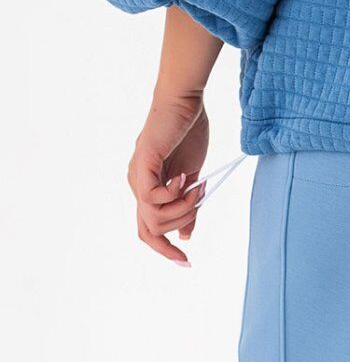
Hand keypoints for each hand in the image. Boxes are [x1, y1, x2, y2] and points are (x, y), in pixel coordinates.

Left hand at [127, 93, 208, 264]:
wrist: (185, 101)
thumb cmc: (189, 131)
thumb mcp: (192, 176)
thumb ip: (188, 203)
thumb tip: (186, 235)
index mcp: (148, 188)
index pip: (149, 231)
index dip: (165, 250)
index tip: (186, 260)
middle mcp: (137, 185)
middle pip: (150, 231)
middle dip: (180, 226)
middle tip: (200, 200)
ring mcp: (137, 177)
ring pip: (154, 220)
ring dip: (182, 209)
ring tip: (196, 185)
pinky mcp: (142, 166)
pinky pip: (152, 200)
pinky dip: (173, 196)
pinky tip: (184, 176)